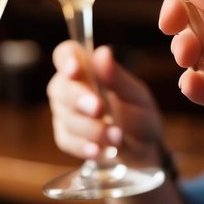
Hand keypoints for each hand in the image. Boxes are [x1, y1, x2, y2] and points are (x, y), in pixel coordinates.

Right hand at [47, 41, 164, 162]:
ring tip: (117, 137)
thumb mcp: (135, 95)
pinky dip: (84, 146)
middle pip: (59, 87)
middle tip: (99, 109)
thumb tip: (102, 52)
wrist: (144, 151)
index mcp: (87, 69)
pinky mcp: (66, 137)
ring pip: (65, 117)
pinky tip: (99, 150)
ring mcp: (65, 113)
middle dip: (78, 99)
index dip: (66, 59)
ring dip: (91, 128)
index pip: (65, 54)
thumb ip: (116, 77)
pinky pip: (67, 140)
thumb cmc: (139, 115)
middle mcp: (70, 88)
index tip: (74, 70)